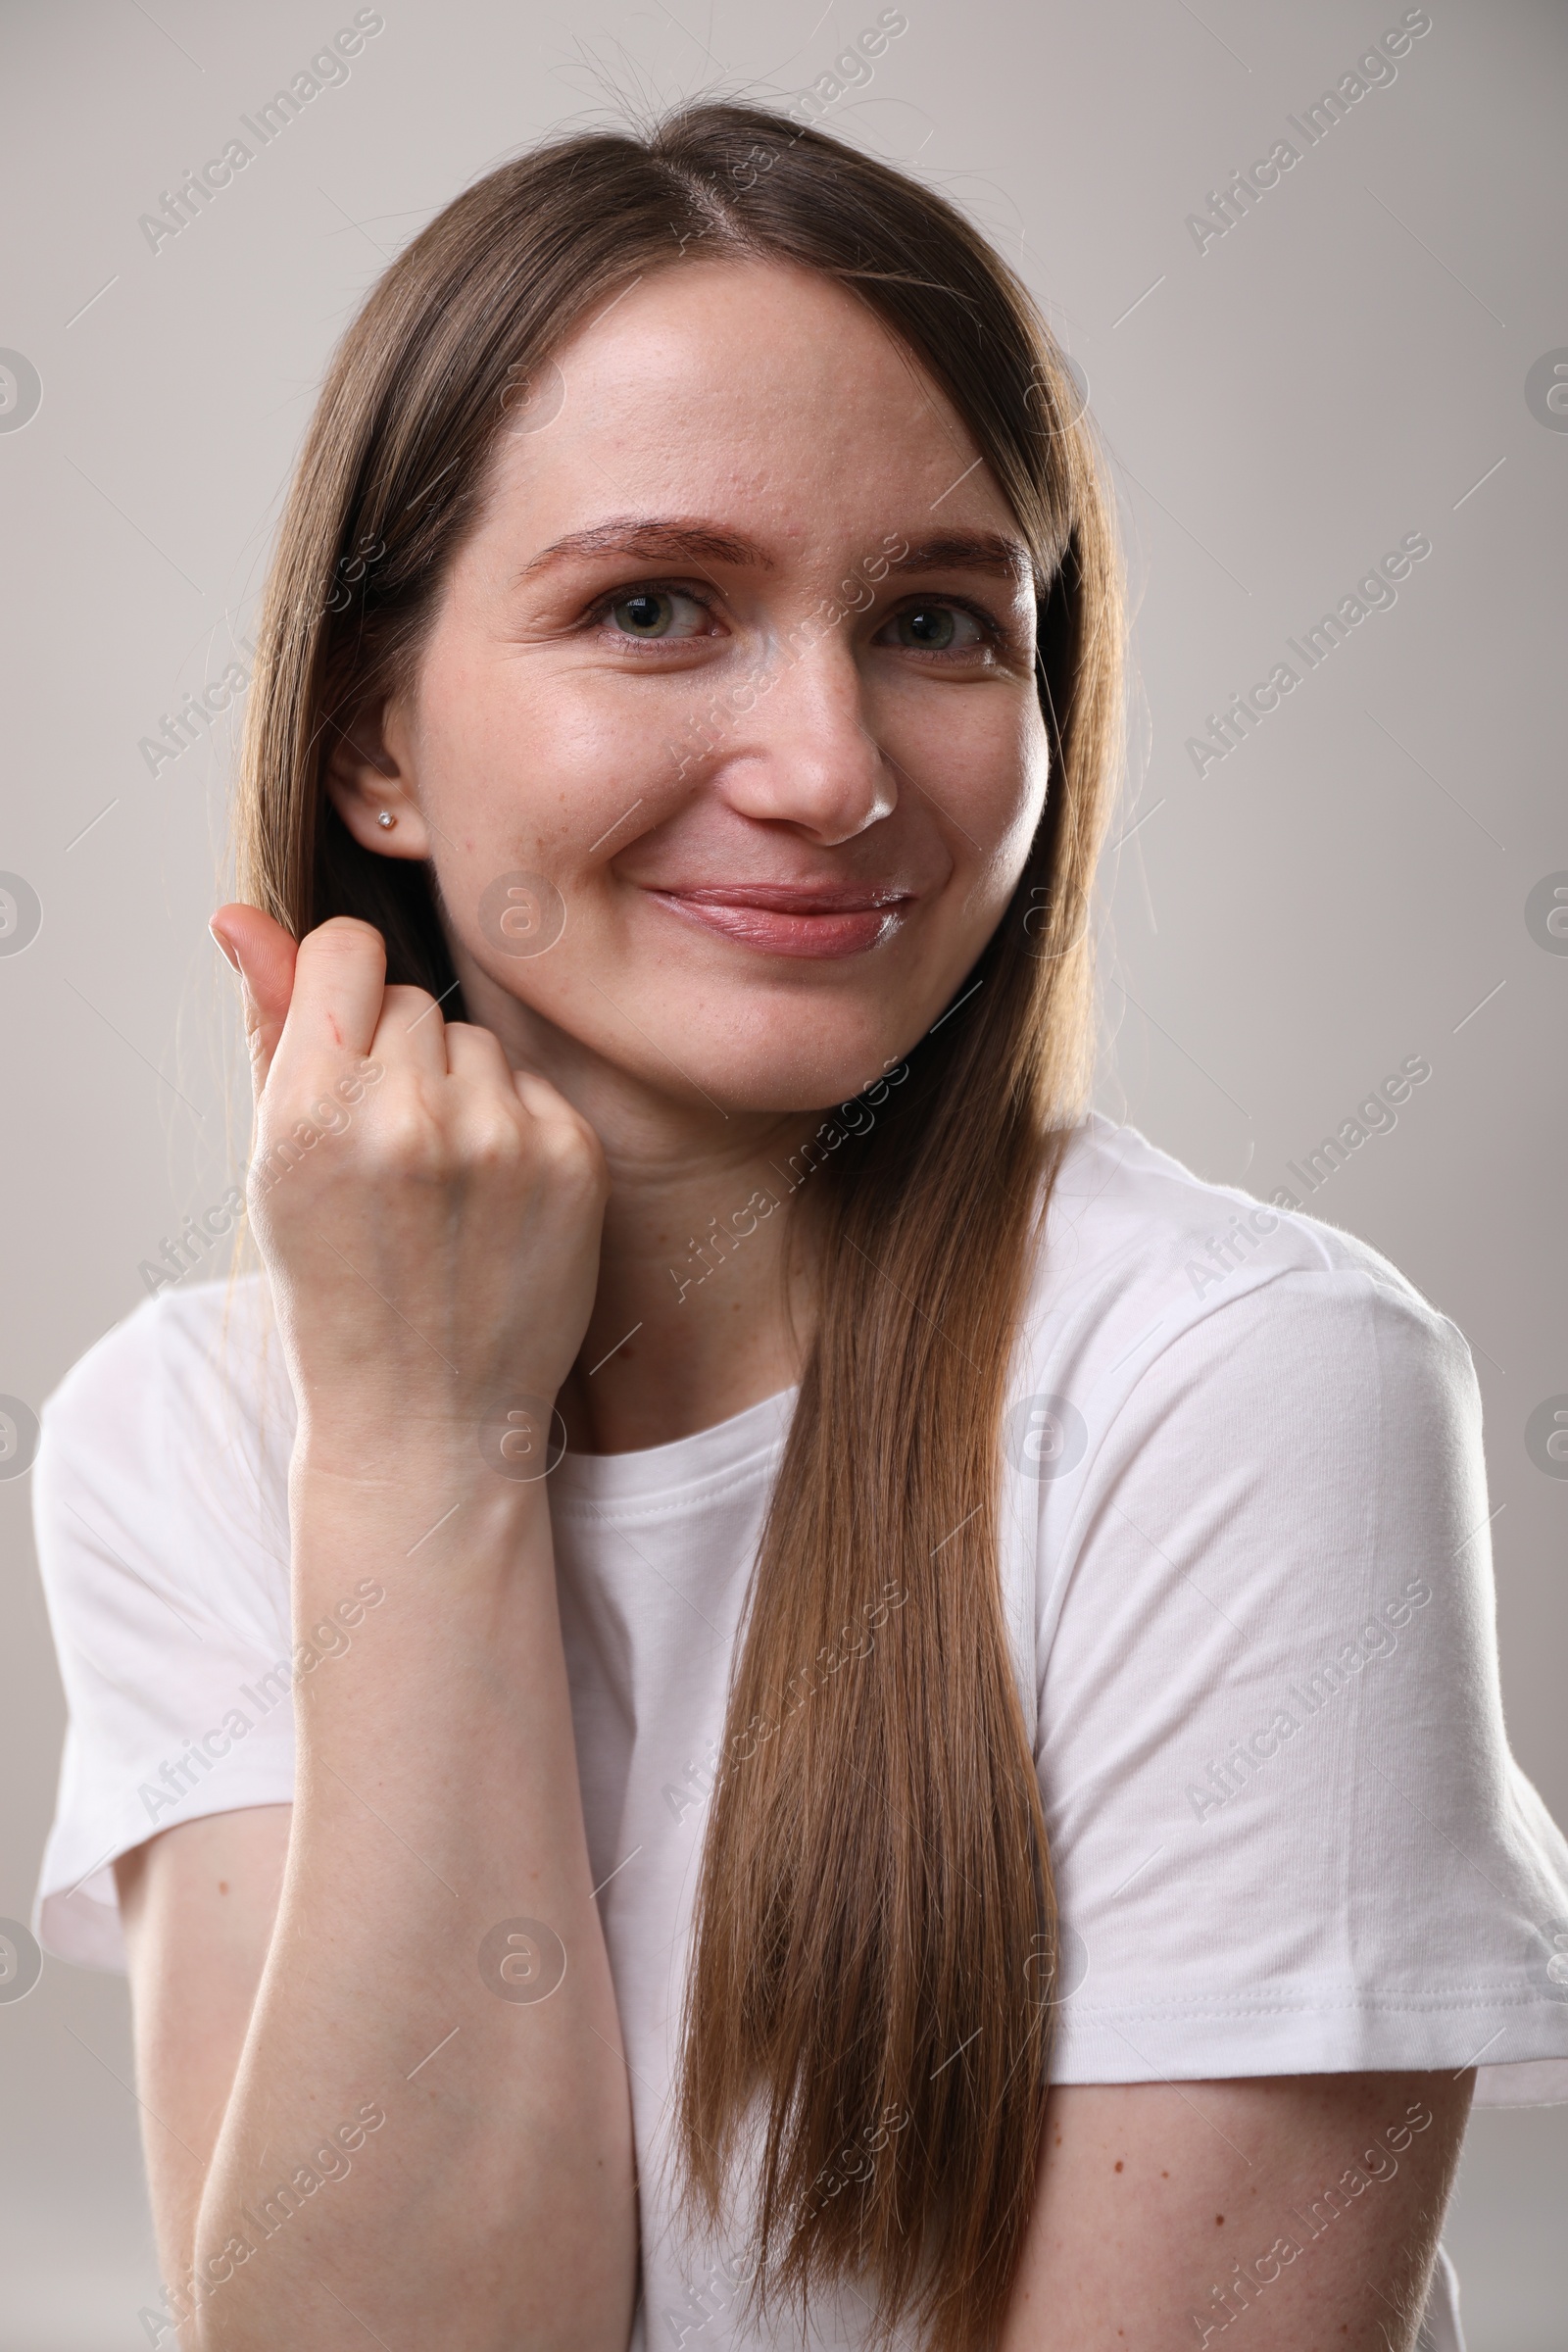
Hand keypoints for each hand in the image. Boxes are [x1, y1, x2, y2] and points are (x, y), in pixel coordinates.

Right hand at [210, 906, 607, 1470]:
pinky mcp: (573, 1159)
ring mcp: (501, 1138)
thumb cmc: (335, 1285)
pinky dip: (511, 1127)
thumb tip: (240, 916)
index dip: (339, 986)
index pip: (344, 948)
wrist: (426, 1417)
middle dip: (391, 1056)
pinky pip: (530, 1086)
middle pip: (411, 999)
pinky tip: (490, 1201)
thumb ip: (268, 1028)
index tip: (339, 1041)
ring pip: (475, 1040)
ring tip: (435, 1183)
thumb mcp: (274, 1164)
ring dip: (455, 1089)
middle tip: (381, 1155)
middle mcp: (409, 1116)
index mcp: (311, 1111)